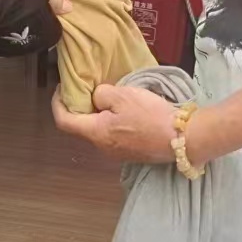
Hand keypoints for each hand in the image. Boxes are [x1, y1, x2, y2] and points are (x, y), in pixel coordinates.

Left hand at [51, 83, 177, 162]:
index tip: (62, 89)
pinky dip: (113, 121)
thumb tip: (97, 99)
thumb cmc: (150, 116)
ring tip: (110, 96)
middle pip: (82, 126)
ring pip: (99, 130)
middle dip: (81, 107)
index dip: (58, 103)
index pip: (64, 121)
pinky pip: (114, 134)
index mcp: (96, 133)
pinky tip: (126, 109)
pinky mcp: (132, 152)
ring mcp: (117, 152)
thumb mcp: (122, 95)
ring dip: (99, 113)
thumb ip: (101, 94)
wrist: (182, 138)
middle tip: (88, 88)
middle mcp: (102, 147)